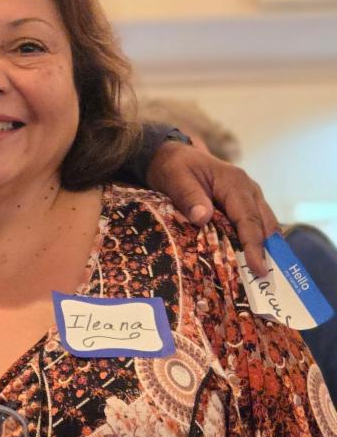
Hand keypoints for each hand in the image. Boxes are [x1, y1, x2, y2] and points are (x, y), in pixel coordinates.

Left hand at [146, 141, 278, 274]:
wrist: (170, 155)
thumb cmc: (173, 167)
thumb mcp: (174, 178)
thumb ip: (188, 197)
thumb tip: (203, 218)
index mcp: (234, 182)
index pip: (248, 219)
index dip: (254, 245)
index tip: (258, 268)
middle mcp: (248, 189)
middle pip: (264, 224)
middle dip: (267, 251)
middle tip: (264, 280)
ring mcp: (248, 196)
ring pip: (264, 225)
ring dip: (263, 248)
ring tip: (259, 275)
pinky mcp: (242, 203)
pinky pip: (254, 224)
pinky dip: (254, 241)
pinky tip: (248, 260)